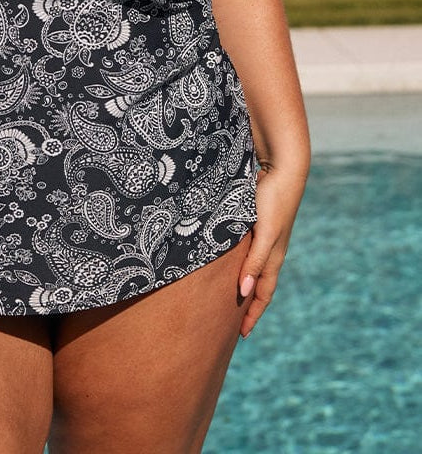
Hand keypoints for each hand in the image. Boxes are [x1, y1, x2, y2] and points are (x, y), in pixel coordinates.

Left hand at [237, 164, 305, 337]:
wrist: (282, 168)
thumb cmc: (274, 201)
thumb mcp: (264, 234)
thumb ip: (254, 262)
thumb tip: (244, 293)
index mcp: (273, 257)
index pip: (263, 294)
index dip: (253, 315)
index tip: (241, 336)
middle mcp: (269, 249)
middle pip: (257, 284)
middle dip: (245, 304)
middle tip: (228, 322)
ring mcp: (262, 235)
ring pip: (249, 266)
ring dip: (239, 282)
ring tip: (222, 294)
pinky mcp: (254, 221)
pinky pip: (244, 249)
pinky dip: (235, 260)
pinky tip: (221, 258)